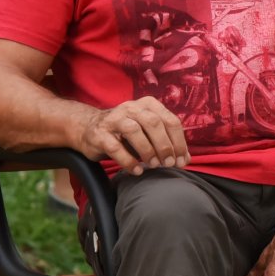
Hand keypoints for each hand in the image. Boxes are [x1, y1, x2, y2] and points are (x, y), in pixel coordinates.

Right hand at [73, 97, 188, 175]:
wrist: (90, 129)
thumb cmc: (126, 133)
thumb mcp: (148, 133)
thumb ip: (167, 143)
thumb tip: (185, 160)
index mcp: (148, 105)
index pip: (170, 121)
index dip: (179, 142)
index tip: (181, 160)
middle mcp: (131, 108)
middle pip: (154, 123)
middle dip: (165, 146)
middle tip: (168, 163)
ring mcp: (114, 119)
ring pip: (134, 130)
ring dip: (147, 150)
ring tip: (153, 165)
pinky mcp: (99, 134)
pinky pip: (115, 147)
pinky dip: (128, 161)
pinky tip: (136, 170)